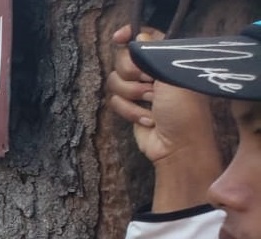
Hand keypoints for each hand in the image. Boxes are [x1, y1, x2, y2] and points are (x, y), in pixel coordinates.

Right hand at [105, 25, 217, 165]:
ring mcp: (140, 90)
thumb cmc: (183, 110)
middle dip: (133, 75)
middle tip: (151, 85)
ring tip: (152, 104)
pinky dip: (130, 112)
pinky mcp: (129, 107)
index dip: (130, 35)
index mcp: (166, 59)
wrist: (178, 145)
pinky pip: (114, 101)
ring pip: (114, 81)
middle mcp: (152, 71)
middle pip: (122, 60)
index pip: (144, 37)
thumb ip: (152, 52)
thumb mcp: (171, 75)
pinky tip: (149, 120)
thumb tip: (136, 37)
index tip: (118, 38)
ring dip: (132, 95)